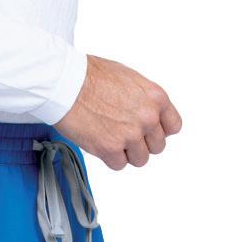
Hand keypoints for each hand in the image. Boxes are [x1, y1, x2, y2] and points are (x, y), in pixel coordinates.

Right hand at [58, 55, 181, 169]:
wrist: (68, 84)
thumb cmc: (92, 76)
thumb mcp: (130, 79)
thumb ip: (144, 100)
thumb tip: (147, 114)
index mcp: (156, 98)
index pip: (173, 126)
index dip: (160, 130)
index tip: (149, 131)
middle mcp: (147, 117)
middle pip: (157, 146)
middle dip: (142, 143)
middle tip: (126, 135)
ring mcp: (130, 135)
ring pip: (140, 159)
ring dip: (127, 153)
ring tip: (112, 138)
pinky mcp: (111, 148)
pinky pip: (119, 164)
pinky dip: (110, 158)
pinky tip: (101, 142)